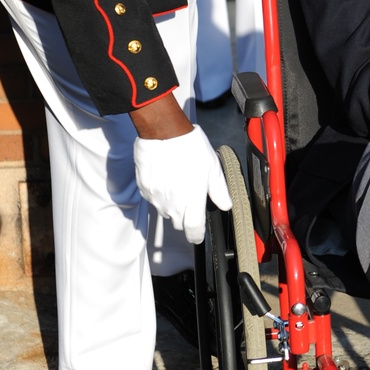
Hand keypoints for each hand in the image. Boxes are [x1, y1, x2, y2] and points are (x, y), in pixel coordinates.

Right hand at [134, 125, 231, 244]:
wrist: (163, 133)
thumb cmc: (190, 148)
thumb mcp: (212, 168)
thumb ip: (219, 190)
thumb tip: (225, 204)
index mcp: (192, 201)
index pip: (193, 230)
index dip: (196, 236)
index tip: (197, 236)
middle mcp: (173, 204)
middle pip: (179, 223)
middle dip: (186, 218)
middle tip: (191, 199)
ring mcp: (156, 197)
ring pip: (165, 211)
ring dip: (172, 205)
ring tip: (178, 184)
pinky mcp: (144, 188)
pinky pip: (153, 199)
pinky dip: (160, 194)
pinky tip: (165, 178)